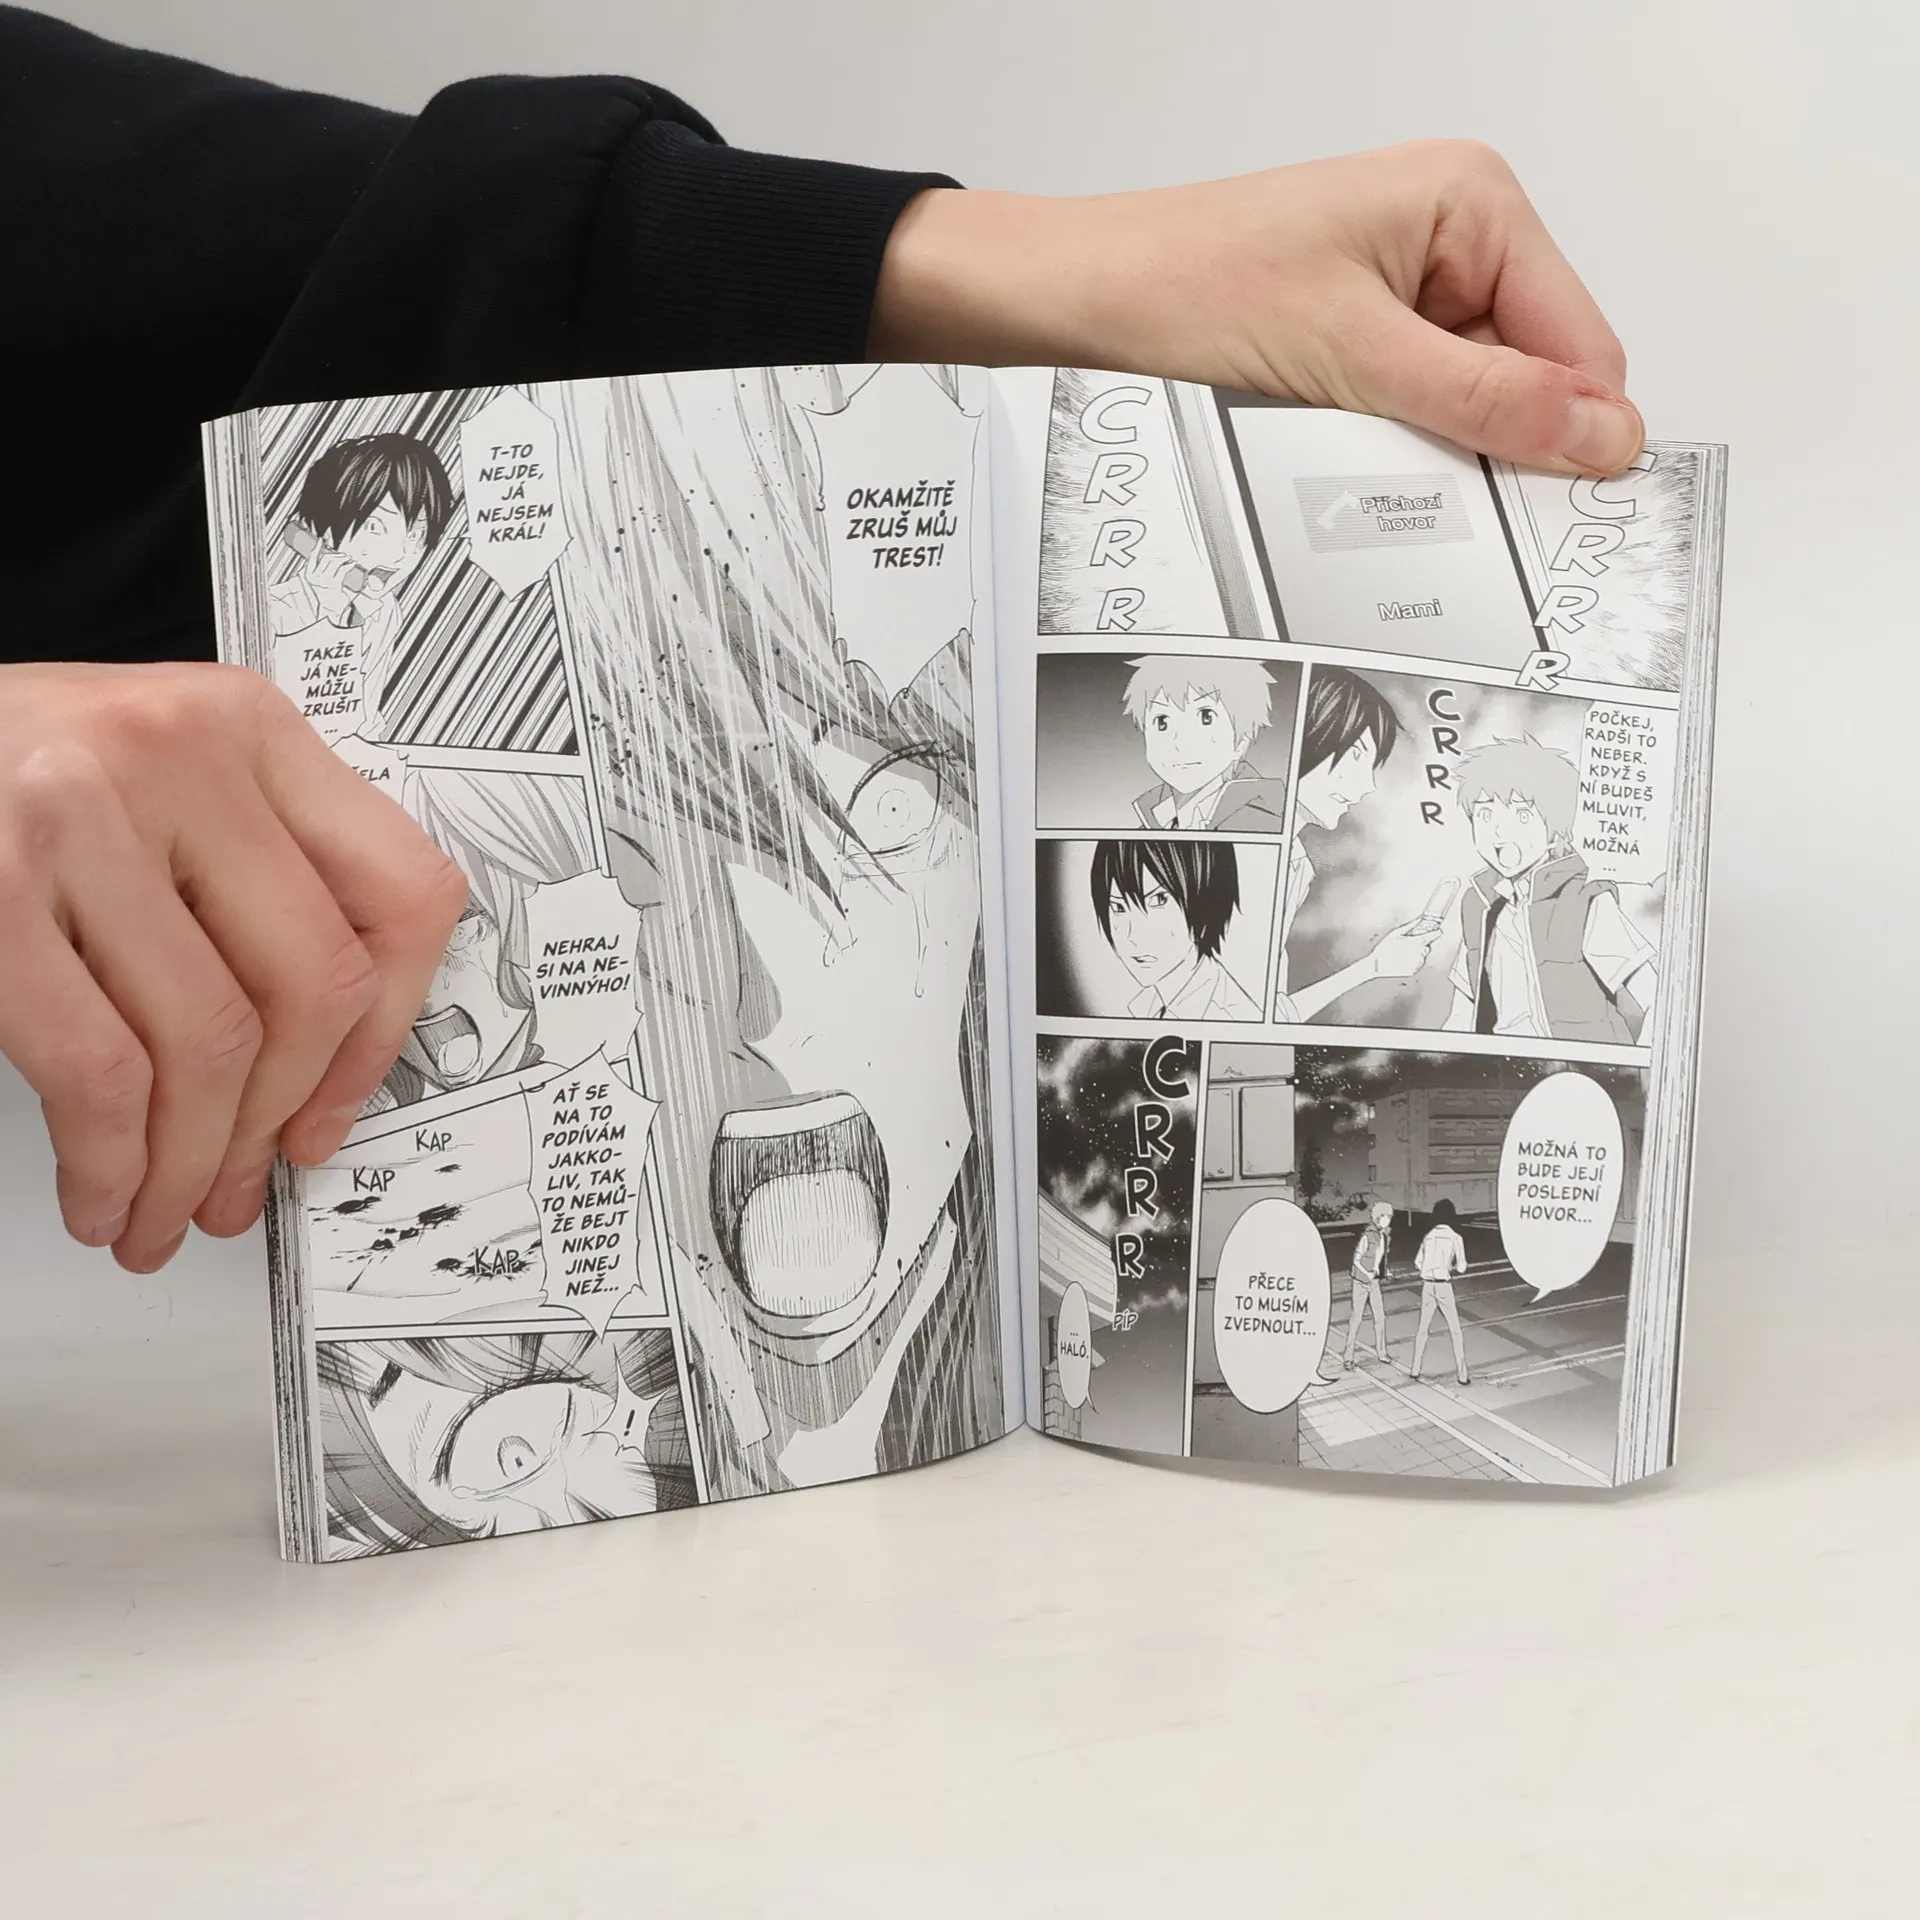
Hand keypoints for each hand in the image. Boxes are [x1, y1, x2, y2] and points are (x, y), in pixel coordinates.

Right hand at [0, 663, 466, 1271]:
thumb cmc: (3, 767)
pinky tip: (103, 1190)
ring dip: (188, 1165)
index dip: (384, 1033)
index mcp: (251, 728)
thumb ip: (251, 883)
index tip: (337, 1107)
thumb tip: (317, 1071)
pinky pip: (99, 1069)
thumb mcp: (157, 782)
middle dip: (277, 1120)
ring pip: (211, 1043)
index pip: (403, 895)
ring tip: (162, 1208)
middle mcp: (181, 755)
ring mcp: (82, 814)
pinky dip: (110, 1161)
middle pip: (314, 985)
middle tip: (238, 1184)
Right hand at [301, 539, 362, 625]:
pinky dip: (349, 565)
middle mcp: (315, 578)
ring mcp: (324, 581)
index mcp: (309, 575)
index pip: (312, 556)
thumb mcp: (322, 581)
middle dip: (337, 553)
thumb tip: (331, 555)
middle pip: (327, 558)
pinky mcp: (334, 585)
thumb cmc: (329, 596)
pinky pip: (342, 570)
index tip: (322, 539)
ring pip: (335, 562)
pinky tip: (352, 563)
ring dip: (344, 558)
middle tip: (344, 555)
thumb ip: (323, 570)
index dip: (318, 546)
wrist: (332, 610)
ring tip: (349, 558)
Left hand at [872, 141, 1641, 474]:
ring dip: (1432, 448)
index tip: (1556, 512)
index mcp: (1472, 202)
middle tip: (1431, 484)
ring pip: (1472, 405)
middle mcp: (1450, 239)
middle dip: (1494, 442)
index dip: (1572, 432)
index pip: (1583, 342)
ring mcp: (1405, 292)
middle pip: (1533, 378)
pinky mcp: (1361, 340)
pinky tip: (1339, 447)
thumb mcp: (1353, 356)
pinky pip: (1415, 410)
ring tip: (1355, 443)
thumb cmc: (1186, 284)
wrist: (1081, 299)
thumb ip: (1486, 402)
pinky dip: (1391, 446)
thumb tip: (1600, 434)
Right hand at [1367, 919, 1440, 981]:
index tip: (1437, 931)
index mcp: (1416, 942)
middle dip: (1421, 944)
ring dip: (1417, 953)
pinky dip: (1413, 961)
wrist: (1377, 965)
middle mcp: (1419, 953)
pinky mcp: (1414, 970)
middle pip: (1427, 946)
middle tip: (1410, 943)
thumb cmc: (1384, 949)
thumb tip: (1419, 919)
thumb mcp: (1395, 933)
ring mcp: (1417, 962)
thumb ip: (1410, 926)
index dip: (1436, 932)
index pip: (1434, 935)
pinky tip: (1403, 959)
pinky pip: (1418, 963)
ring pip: (1423, 955)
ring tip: (1404, 953)